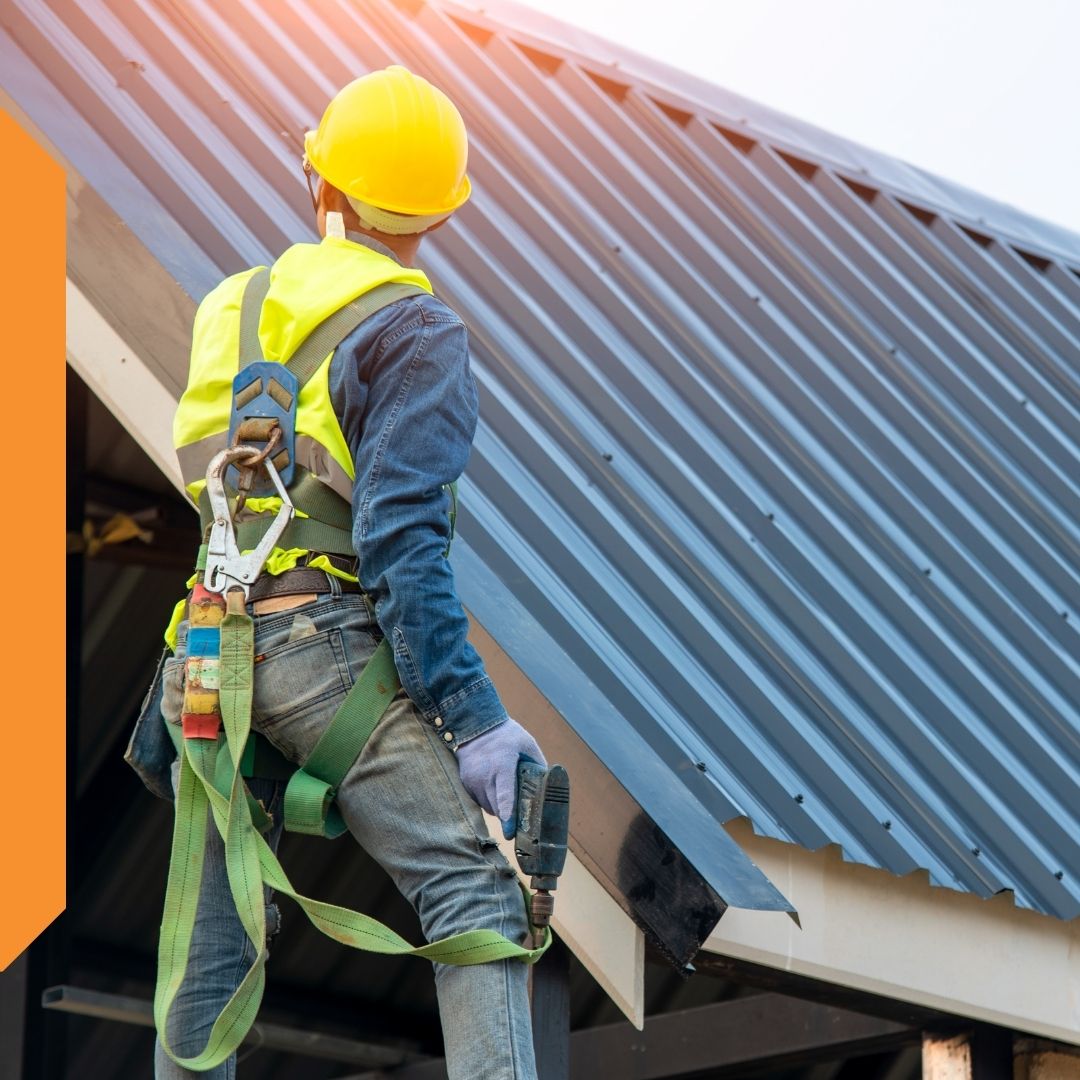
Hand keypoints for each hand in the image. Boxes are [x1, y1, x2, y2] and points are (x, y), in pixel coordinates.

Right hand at [455, 717, 545, 838]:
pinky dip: (488, 800)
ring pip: (488, 807)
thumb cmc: (507, 735)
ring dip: (499, 808)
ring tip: (507, 795)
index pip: (505, 795)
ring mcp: (472, 780)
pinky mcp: (465, 783)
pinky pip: (479, 801)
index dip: (508, 815)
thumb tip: (550, 784)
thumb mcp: (527, 744)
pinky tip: (494, 789)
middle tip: (520, 819)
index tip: (510, 832)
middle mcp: (484, 775)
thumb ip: (538, 764)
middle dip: (509, 815)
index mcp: (502, 765)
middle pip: (498, 808)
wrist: (476, 725)